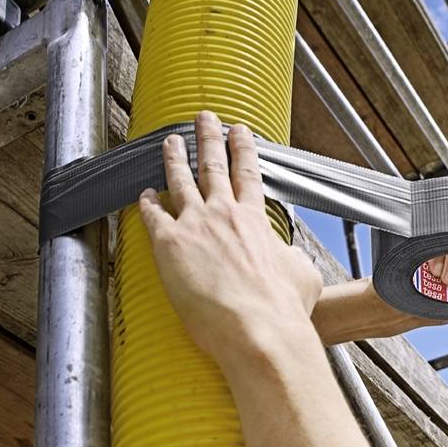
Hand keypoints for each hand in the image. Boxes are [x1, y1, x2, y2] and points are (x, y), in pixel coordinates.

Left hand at [137, 110, 322, 360]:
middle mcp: (224, 214)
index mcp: (255, 220)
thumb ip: (293, 258)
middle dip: (209, 138)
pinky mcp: (169, 245)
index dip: (244, 149)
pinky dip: (147, 202)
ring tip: (171, 141)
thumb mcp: (303, 275)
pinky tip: (144, 194)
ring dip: (175, 158)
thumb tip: (291, 258)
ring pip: (180, 181)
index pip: (248, 175)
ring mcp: (195, 225)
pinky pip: (153, 216)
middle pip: (213, 166)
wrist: (258, 328)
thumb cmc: (282, 309)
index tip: (240, 132)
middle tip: (205, 118)